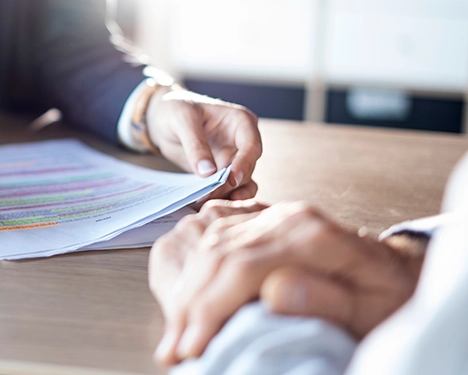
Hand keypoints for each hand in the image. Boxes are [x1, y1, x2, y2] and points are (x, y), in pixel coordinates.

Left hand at [146, 88, 261, 200]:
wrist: (161, 117)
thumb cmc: (175, 108)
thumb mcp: (182, 120)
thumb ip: (195, 145)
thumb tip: (208, 173)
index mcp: (240, 122)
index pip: (251, 145)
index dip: (244, 163)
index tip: (231, 179)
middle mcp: (242, 142)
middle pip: (246, 169)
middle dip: (229, 184)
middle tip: (209, 195)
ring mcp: (233, 159)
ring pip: (241, 183)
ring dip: (228, 195)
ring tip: (210, 204)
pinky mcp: (221, 173)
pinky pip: (226, 190)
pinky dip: (218, 198)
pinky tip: (205, 205)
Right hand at [151, 201, 423, 365]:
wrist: (395, 269)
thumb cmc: (388, 296)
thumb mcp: (372, 308)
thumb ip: (328, 299)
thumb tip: (275, 292)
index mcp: (311, 234)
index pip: (242, 266)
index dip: (211, 308)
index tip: (193, 345)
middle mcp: (284, 217)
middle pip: (218, 254)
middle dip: (190, 306)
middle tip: (174, 350)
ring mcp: (269, 217)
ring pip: (209, 247)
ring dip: (186, 293)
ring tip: (175, 336)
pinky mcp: (259, 223)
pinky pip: (214, 241)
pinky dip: (195, 276)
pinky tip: (187, 304)